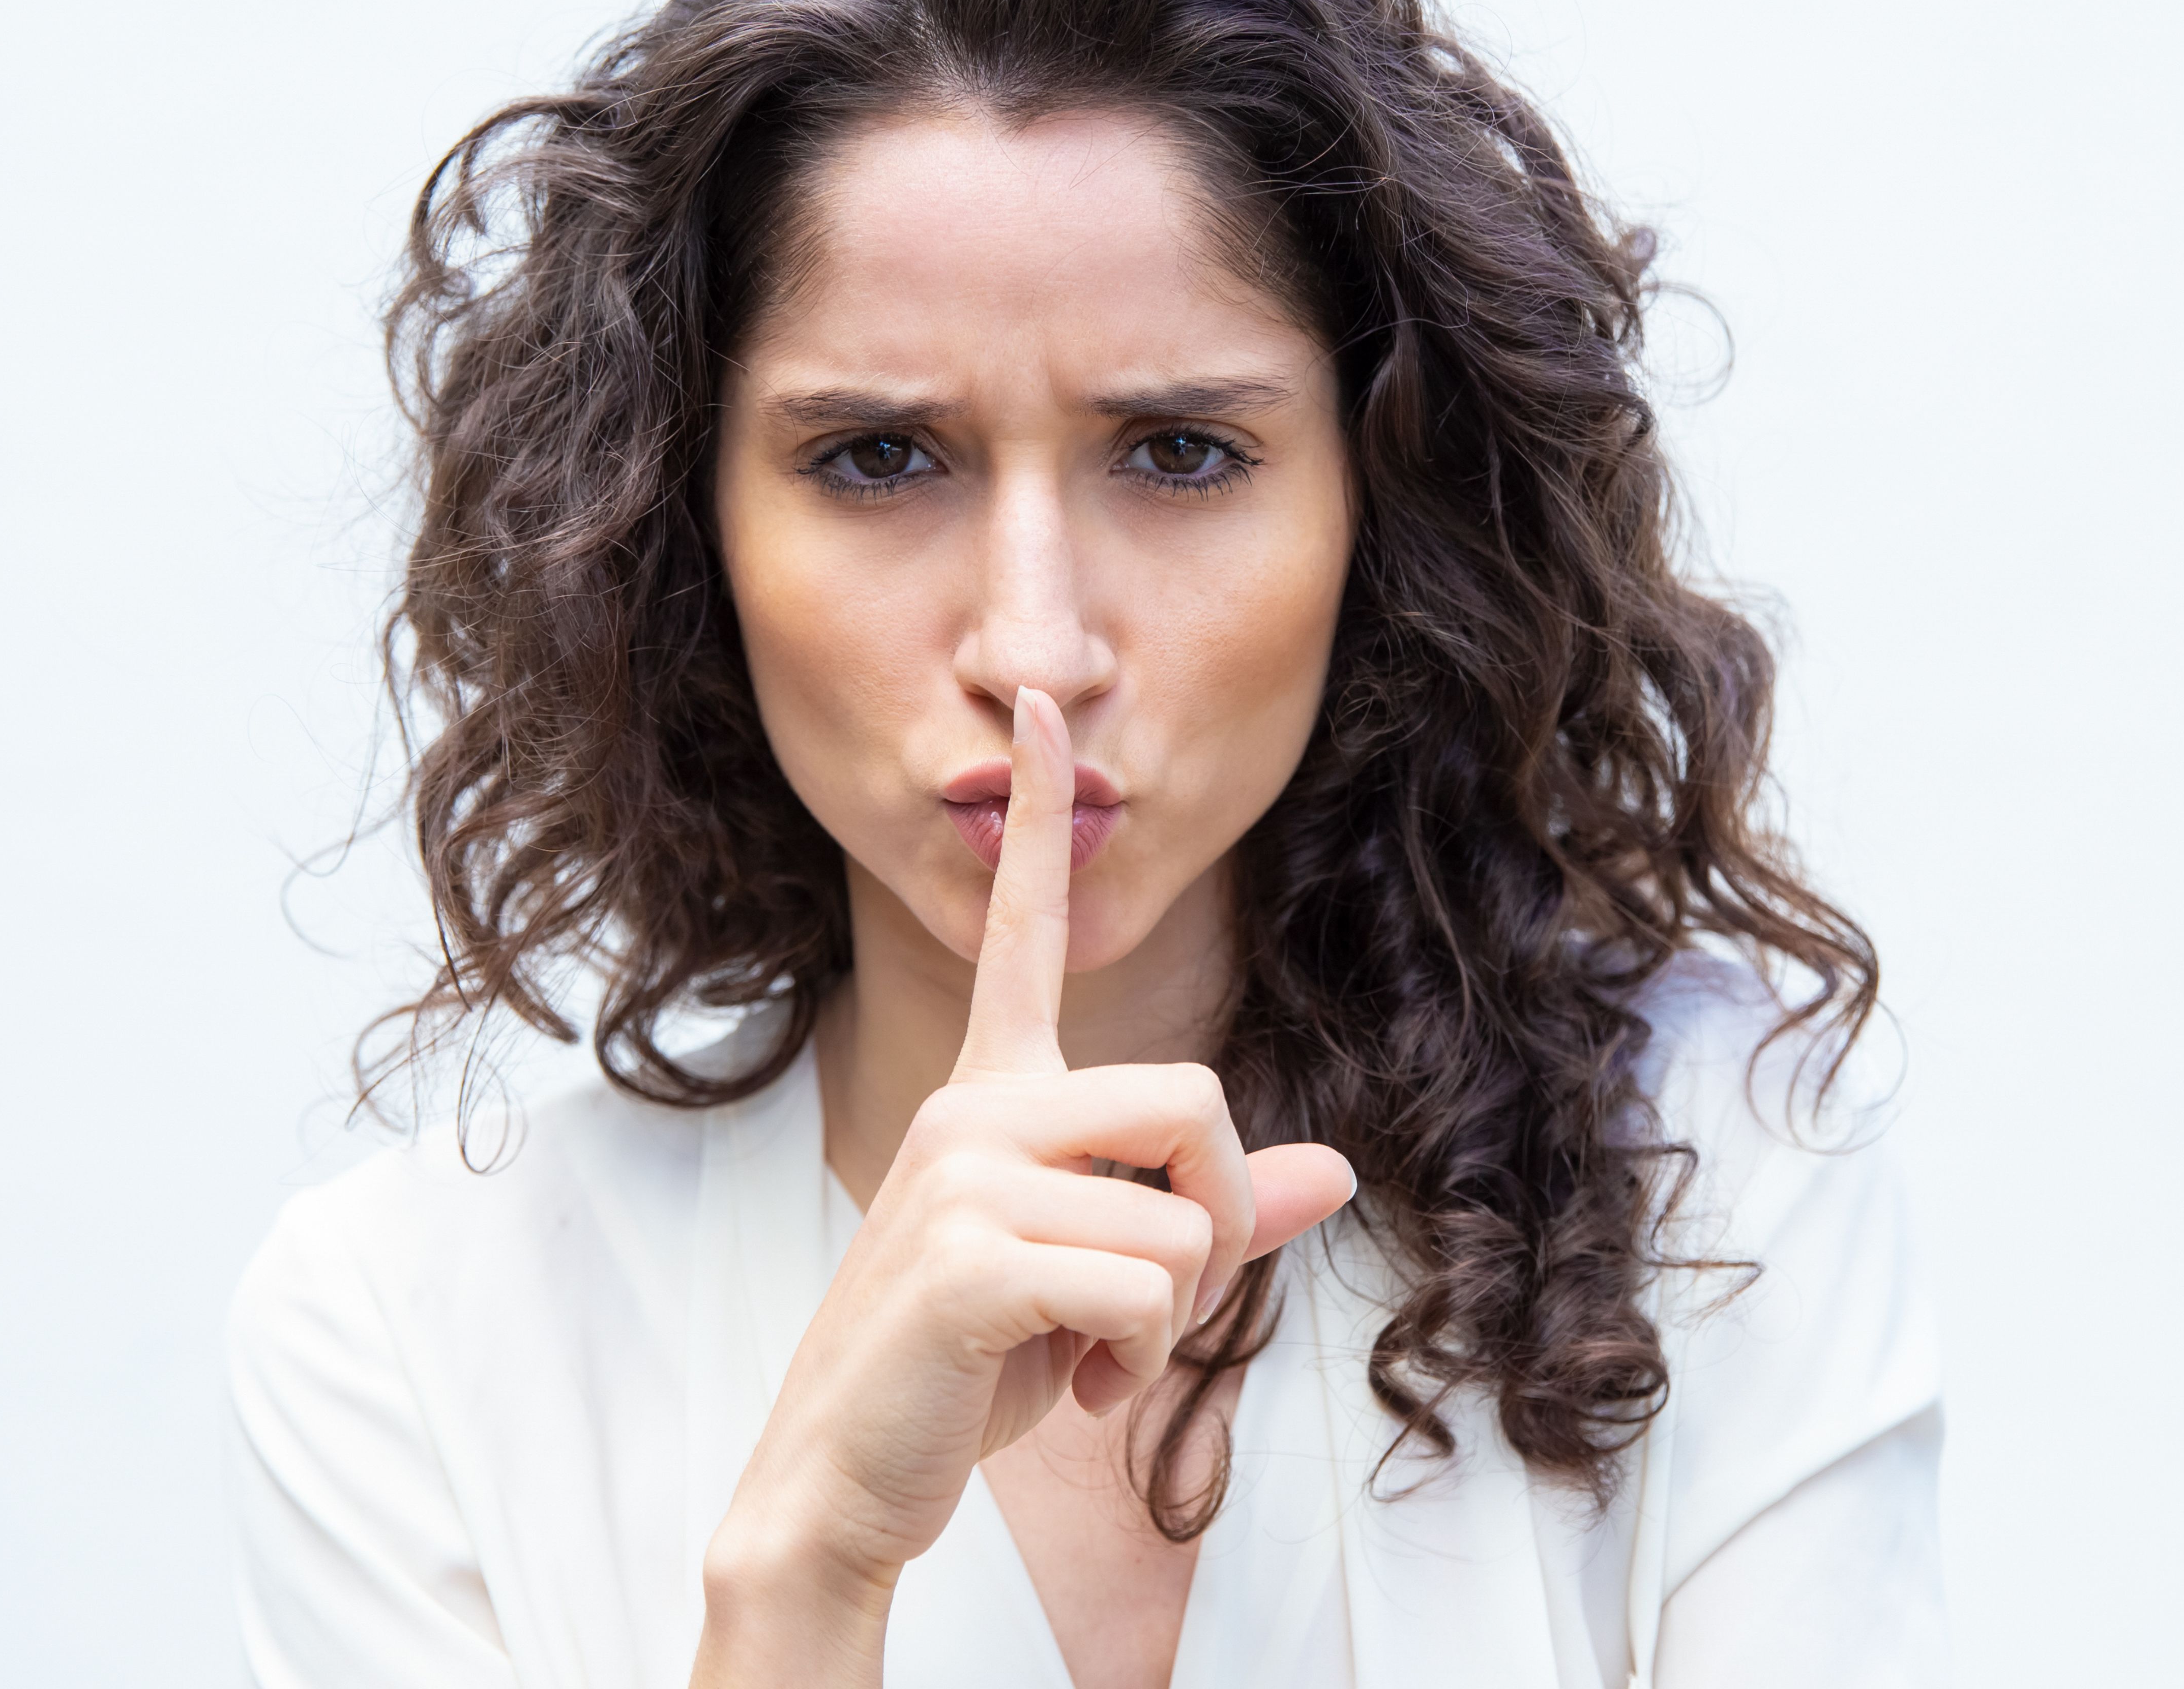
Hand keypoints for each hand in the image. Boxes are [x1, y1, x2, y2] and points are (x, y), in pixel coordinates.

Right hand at [691, 688, 1357, 1685]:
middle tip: (1155, 1306)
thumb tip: (1337, 1170)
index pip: (1025, 930)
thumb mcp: (1099, 1284)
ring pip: (1183, 1215)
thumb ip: (1213, 1218)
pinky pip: (1142, 1287)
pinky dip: (1133, 1361)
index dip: (1041, 817)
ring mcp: (962, 1175)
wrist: (847, 1479)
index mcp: (994, 1097)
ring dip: (1170, 1317)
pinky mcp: (967, 1257)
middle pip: (1194, 1098)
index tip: (1044, 703)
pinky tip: (1068, 1391)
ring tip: (1087, 1358)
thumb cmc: (970, 1369)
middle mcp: (973, 1109)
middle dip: (1221, 1218)